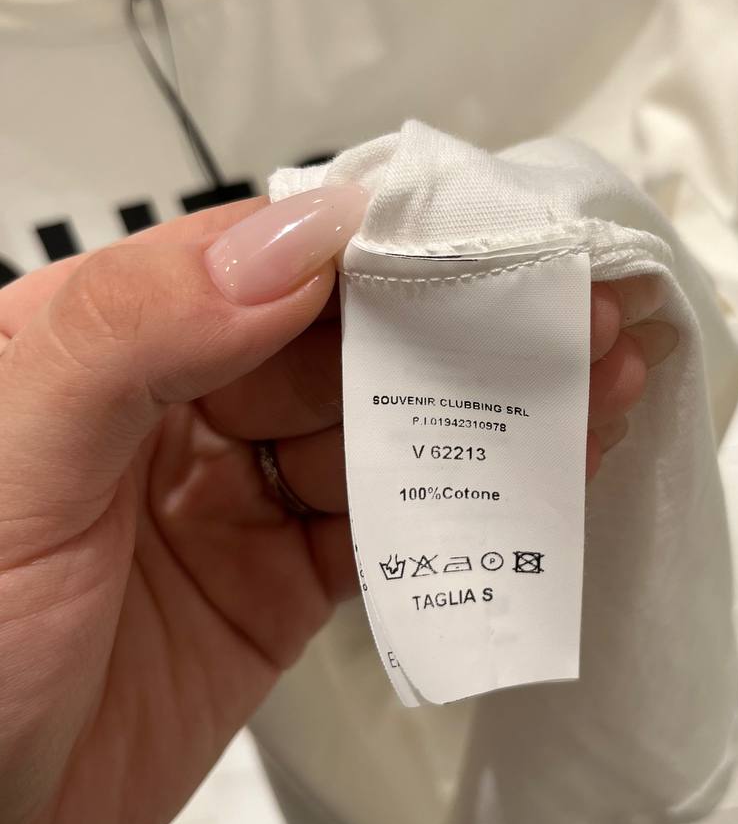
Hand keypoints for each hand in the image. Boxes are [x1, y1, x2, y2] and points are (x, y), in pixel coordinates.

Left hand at [0, 190, 673, 823]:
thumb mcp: (14, 462)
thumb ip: (137, 331)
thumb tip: (296, 242)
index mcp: (100, 339)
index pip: (261, 265)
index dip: (378, 250)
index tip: (487, 239)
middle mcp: (177, 405)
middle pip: (344, 344)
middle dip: (461, 323)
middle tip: (573, 307)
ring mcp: (235, 497)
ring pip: (380, 432)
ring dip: (484, 408)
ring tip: (593, 377)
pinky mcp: (278, 585)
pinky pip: (385, 531)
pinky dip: (464, 507)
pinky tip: (537, 471)